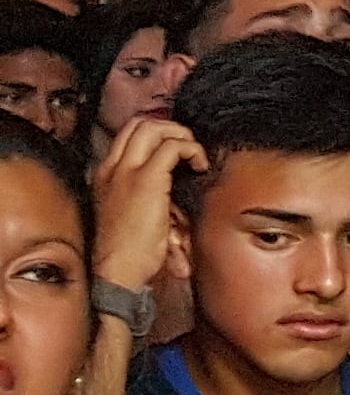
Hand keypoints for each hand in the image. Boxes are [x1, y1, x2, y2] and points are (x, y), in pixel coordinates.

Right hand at [90, 117, 202, 294]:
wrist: (115, 271)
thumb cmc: (126, 252)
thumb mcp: (129, 214)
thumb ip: (144, 193)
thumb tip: (174, 180)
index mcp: (105, 175)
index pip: (128, 135)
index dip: (157, 134)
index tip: (177, 149)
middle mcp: (112, 168)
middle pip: (140, 123)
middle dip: (171, 127)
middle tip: (188, 148)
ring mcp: (126, 172)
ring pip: (153, 127)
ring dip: (182, 135)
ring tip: (194, 156)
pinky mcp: (146, 181)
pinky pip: (173, 146)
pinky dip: (192, 149)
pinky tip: (199, 166)